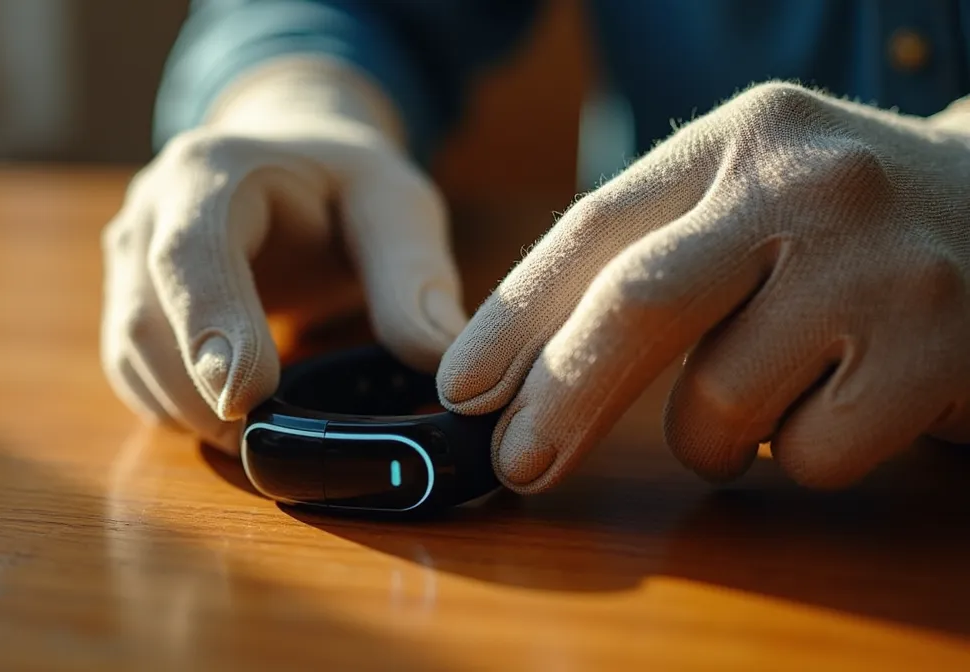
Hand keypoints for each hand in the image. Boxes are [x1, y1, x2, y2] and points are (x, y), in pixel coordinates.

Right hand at [101, 58, 467, 452]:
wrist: (291, 160)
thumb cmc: (342, 183)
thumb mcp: (394, 205)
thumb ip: (413, 277)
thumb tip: (437, 362)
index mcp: (211, 172)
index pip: (193, 252)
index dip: (213, 326)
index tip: (245, 396)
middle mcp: (151, 211)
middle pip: (146, 318)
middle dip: (199, 395)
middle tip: (264, 445)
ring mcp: (128, 259)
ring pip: (131, 355)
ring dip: (187, 413)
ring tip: (256, 441)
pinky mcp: (127, 302)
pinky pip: (132, 371)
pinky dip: (175, 409)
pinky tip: (228, 423)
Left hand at [438, 82, 969, 491]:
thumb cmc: (851, 224)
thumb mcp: (753, 195)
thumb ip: (653, 254)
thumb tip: (519, 374)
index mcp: (738, 136)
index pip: (594, 226)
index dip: (512, 317)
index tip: (460, 386)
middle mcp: (806, 183)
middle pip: (638, 306)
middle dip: (560, 398)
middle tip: (517, 463)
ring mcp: (878, 262)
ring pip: (720, 404)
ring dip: (709, 436)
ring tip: (761, 396)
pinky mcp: (941, 345)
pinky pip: (807, 452)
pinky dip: (799, 454)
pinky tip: (846, 400)